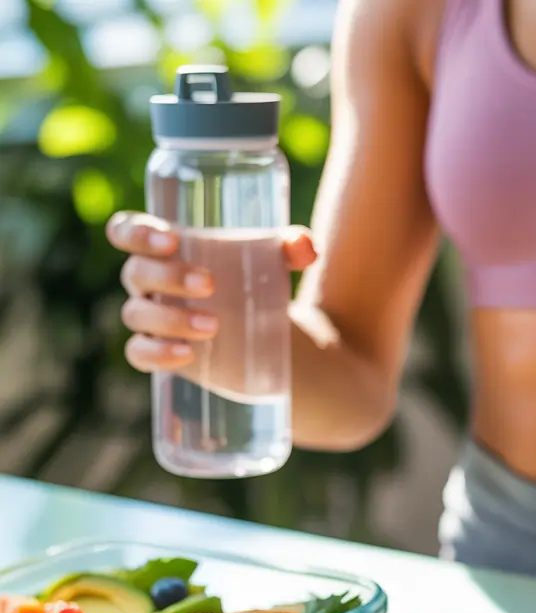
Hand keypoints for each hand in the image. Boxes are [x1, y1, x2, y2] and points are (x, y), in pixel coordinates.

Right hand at [105, 211, 316, 372]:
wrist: (267, 333)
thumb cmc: (256, 283)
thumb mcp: (276, 262)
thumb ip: (292, 248)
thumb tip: (306, 248)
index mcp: (163, 249)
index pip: (127, 231)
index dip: (136, 233)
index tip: (171, 240)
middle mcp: (149, 283)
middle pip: (136, 273)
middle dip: (168, 276)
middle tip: (209, 284)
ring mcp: (151, 319)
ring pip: (137, 314)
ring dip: (170, 319)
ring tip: (213, 325)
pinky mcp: (161, 353)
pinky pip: (139, 354)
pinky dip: (156, 353)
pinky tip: (185, 355)